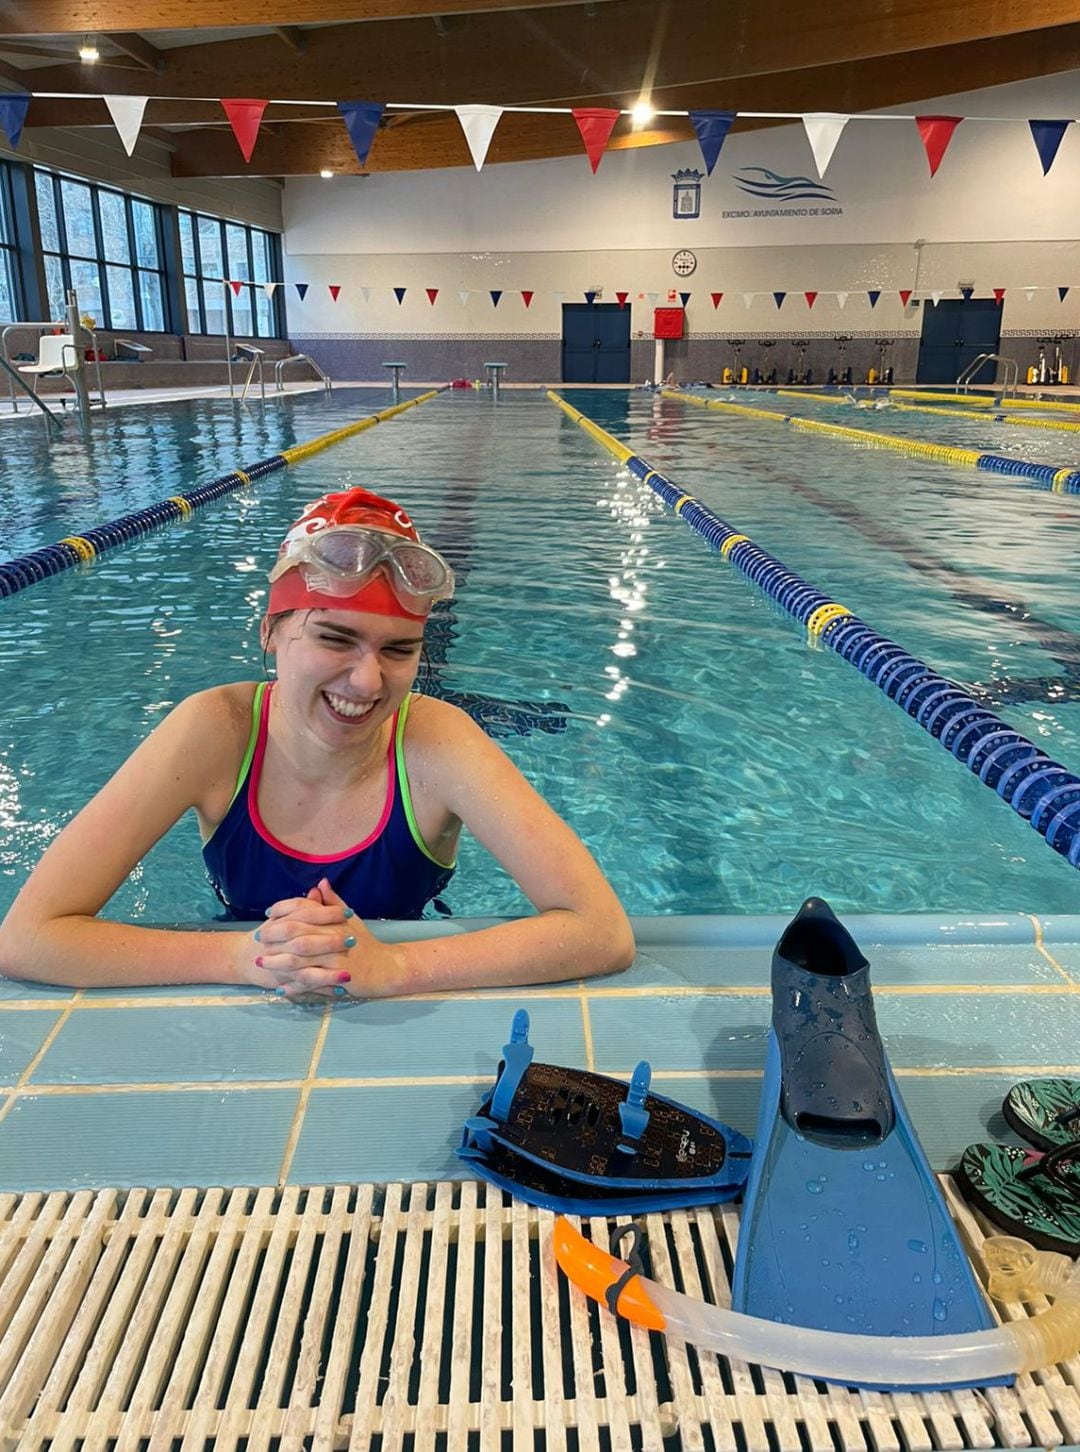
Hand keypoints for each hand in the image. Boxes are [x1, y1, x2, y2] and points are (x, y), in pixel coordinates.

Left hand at [248, 878, 399, 1000]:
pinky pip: (310, 981)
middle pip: (295, 932)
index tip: (267, 913)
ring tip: (260, 964)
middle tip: (257, 938)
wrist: (385, 967)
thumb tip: (320, 883)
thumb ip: (332, 902)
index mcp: (333, 919)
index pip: (303, 908)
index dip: (283, 909)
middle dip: (273, 934)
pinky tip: (280, 989)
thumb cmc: (365, 943)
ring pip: (298, 958)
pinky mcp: (336, 976)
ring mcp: (333, 956)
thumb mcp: (350, 919)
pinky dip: (293, 985)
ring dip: (277, 961)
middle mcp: (331, 935)